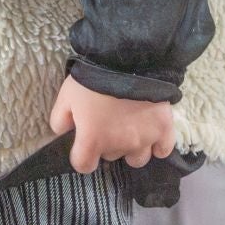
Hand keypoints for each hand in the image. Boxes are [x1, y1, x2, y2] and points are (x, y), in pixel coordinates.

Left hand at [50, 76, 175, 174]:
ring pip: (137, 159)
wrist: (128, 59)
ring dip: (131, 148)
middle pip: (110, 157)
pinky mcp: (164, 129)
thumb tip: (63, 132)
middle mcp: (119, 146)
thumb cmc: (93, 79)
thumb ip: (60, 119)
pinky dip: (158, 145)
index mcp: (93, 141)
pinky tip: (151, 134)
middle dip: (106, 144)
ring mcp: (144, 139)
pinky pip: (163, 150)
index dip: (82, 156)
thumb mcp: (65, 96)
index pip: (84, 165)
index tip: (83, 144)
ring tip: (129, 130)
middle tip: (106, 123)